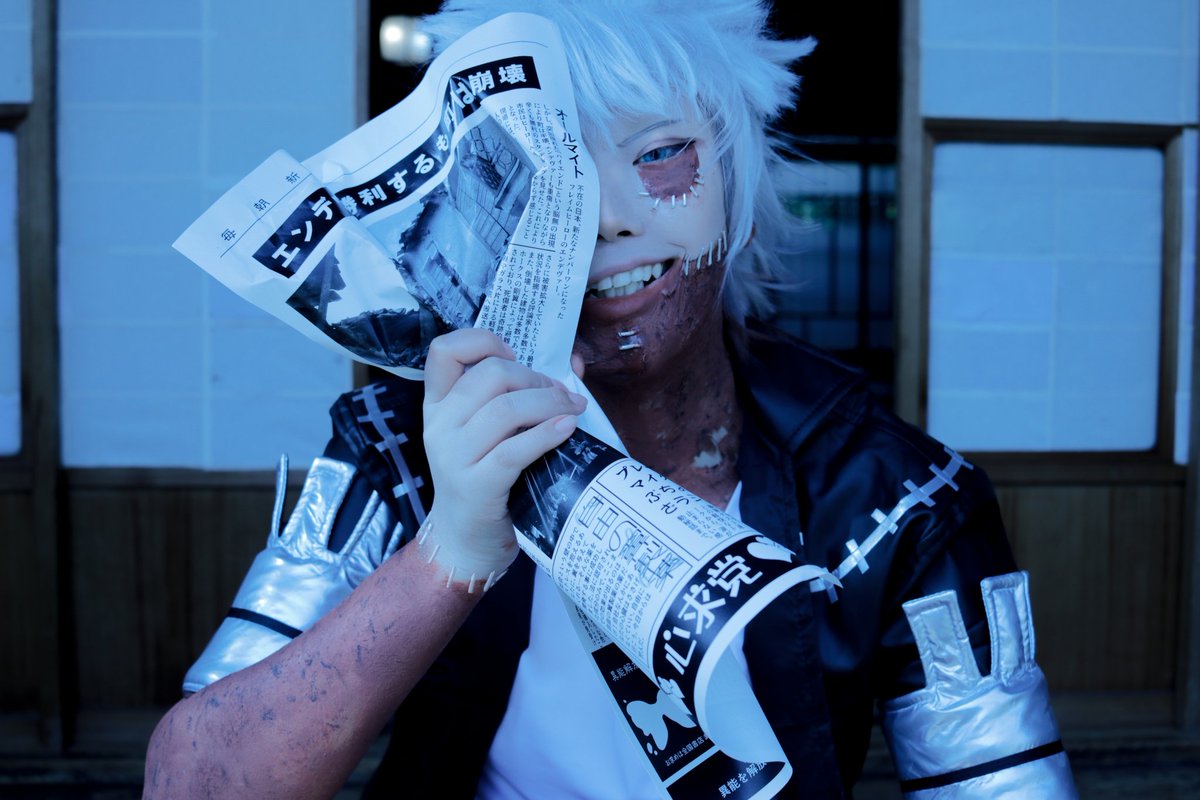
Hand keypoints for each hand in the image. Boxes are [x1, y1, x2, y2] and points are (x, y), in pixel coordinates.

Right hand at [421, 329, 585, 584]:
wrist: (464, 539)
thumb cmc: (485, 478)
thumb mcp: (487, 433)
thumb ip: (520, 395)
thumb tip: (575, 361)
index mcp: (438, 404)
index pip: (444, 351)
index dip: (482, 341)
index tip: (513, 356)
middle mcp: (440, 425)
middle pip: (490, 375)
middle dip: (536, 378)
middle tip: (562, 395)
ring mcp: (454, 456)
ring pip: (506, 409)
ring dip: (549, 403)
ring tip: (572, 411)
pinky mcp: (475, 486)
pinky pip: (514, 450)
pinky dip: (546, 434)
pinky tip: (567, 430)